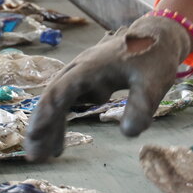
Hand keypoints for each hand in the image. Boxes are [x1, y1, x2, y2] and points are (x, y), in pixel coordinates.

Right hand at [24, 13, 191, 161]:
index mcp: (91, 66)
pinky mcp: (88, 82)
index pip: (61, 90)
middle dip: (41, 125)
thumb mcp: (155, 81)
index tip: (36, 135)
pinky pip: (68, 103)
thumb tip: (128, 134)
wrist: (158, 36)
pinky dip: (60, 123)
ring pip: (58, 101)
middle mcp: (80, 69)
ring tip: (44, 156)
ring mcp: (82, 75)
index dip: (47, 113)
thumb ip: (141, 106)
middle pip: (52, 97)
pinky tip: (59, 145)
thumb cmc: (155, 56)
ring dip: (49, 127)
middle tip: (34, 155)